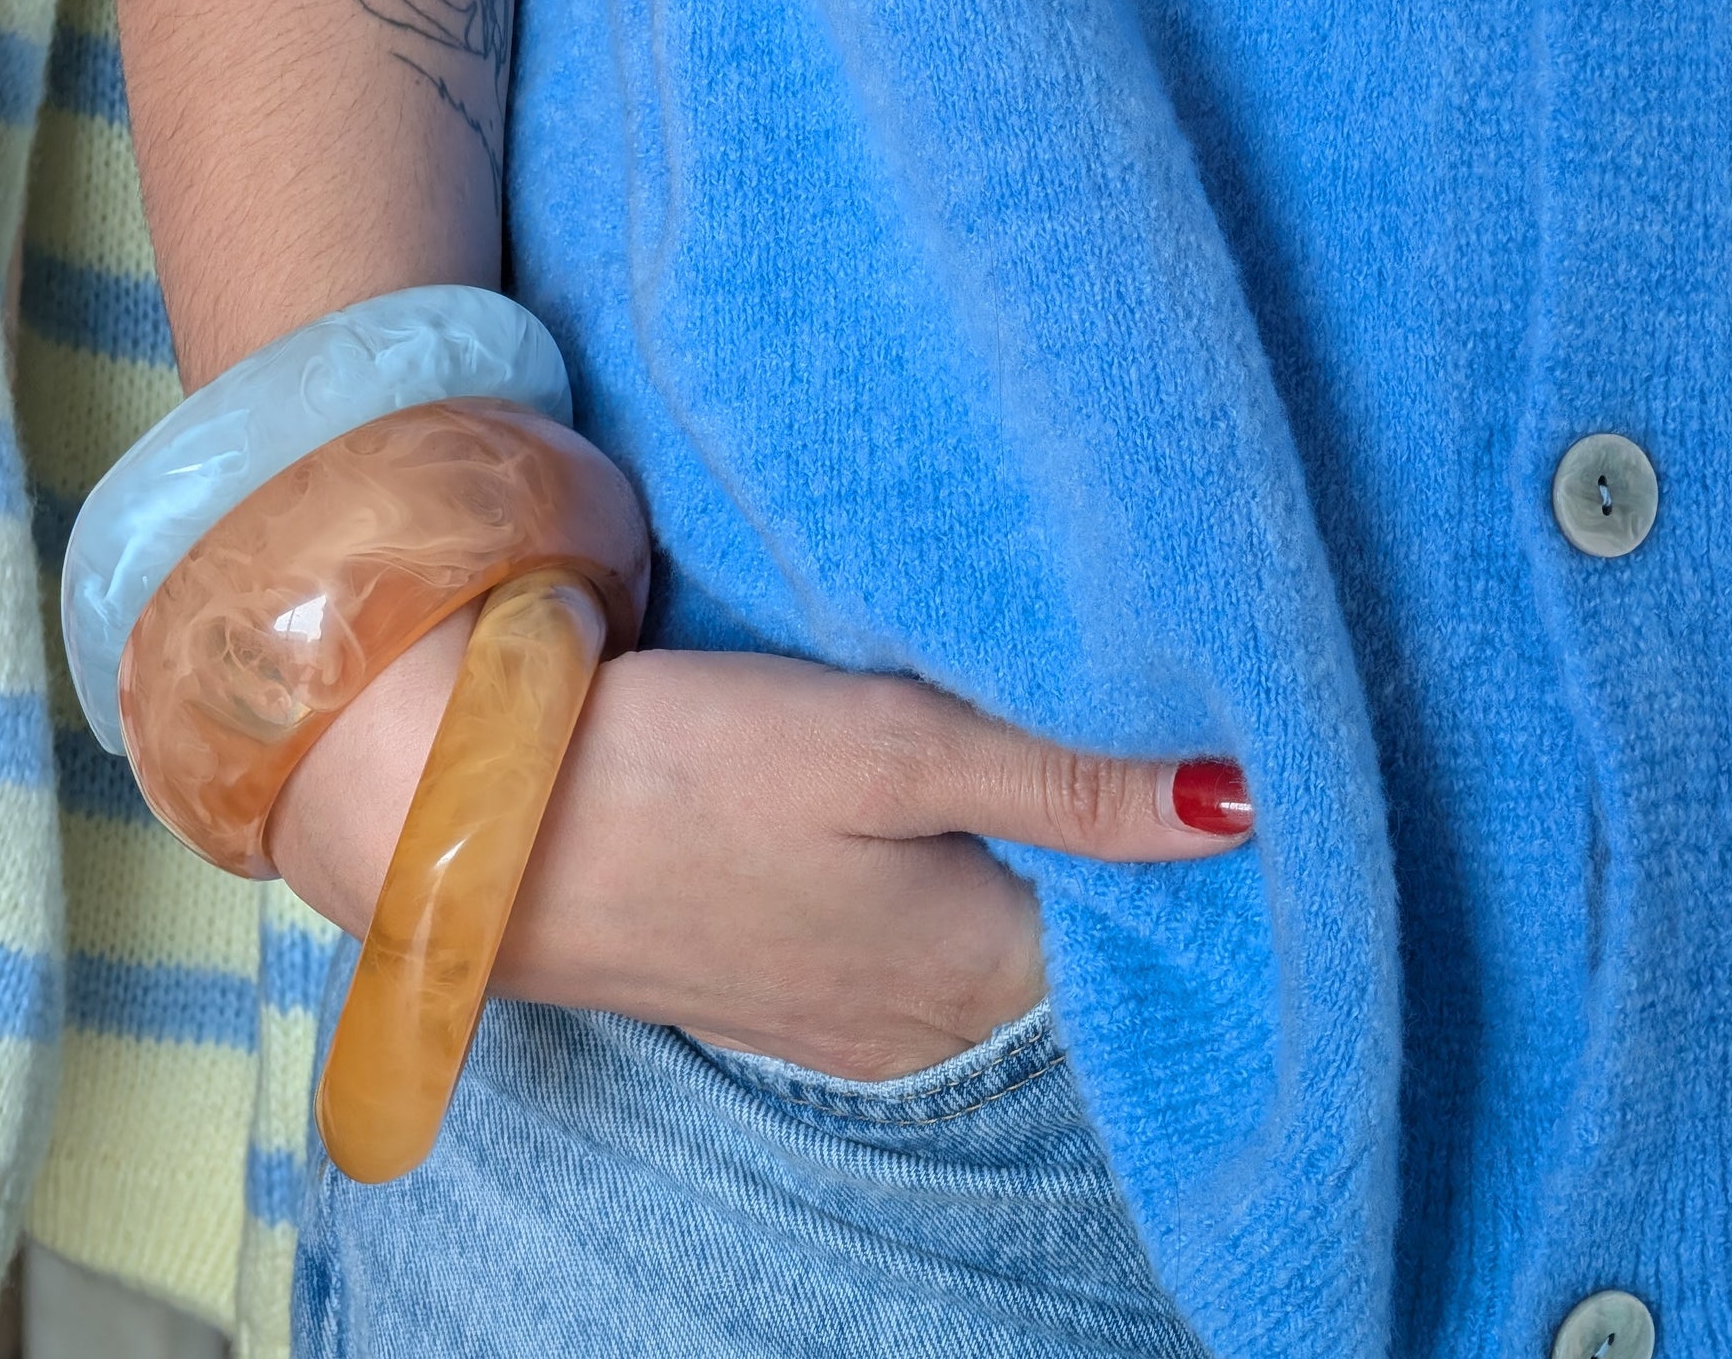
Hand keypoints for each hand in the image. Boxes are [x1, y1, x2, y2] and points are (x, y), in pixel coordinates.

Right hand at [268, 638, 1251, 1081]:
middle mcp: (936, 1023)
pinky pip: (922, 934)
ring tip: (1074, 734)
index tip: (1239, 738)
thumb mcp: (889, 746)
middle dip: (1132, 845)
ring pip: (1001, 931)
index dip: (1205, 840)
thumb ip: (1066, 780)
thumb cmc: (687, 775)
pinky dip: (958, 872)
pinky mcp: (789, 978)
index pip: (1159, 928)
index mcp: (983, 973)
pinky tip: (950, 800)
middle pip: (1084, 937)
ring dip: (1041, 854)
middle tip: (1166, 707)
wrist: (481, 825)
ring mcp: (854, 1014)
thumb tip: (1250, 805)